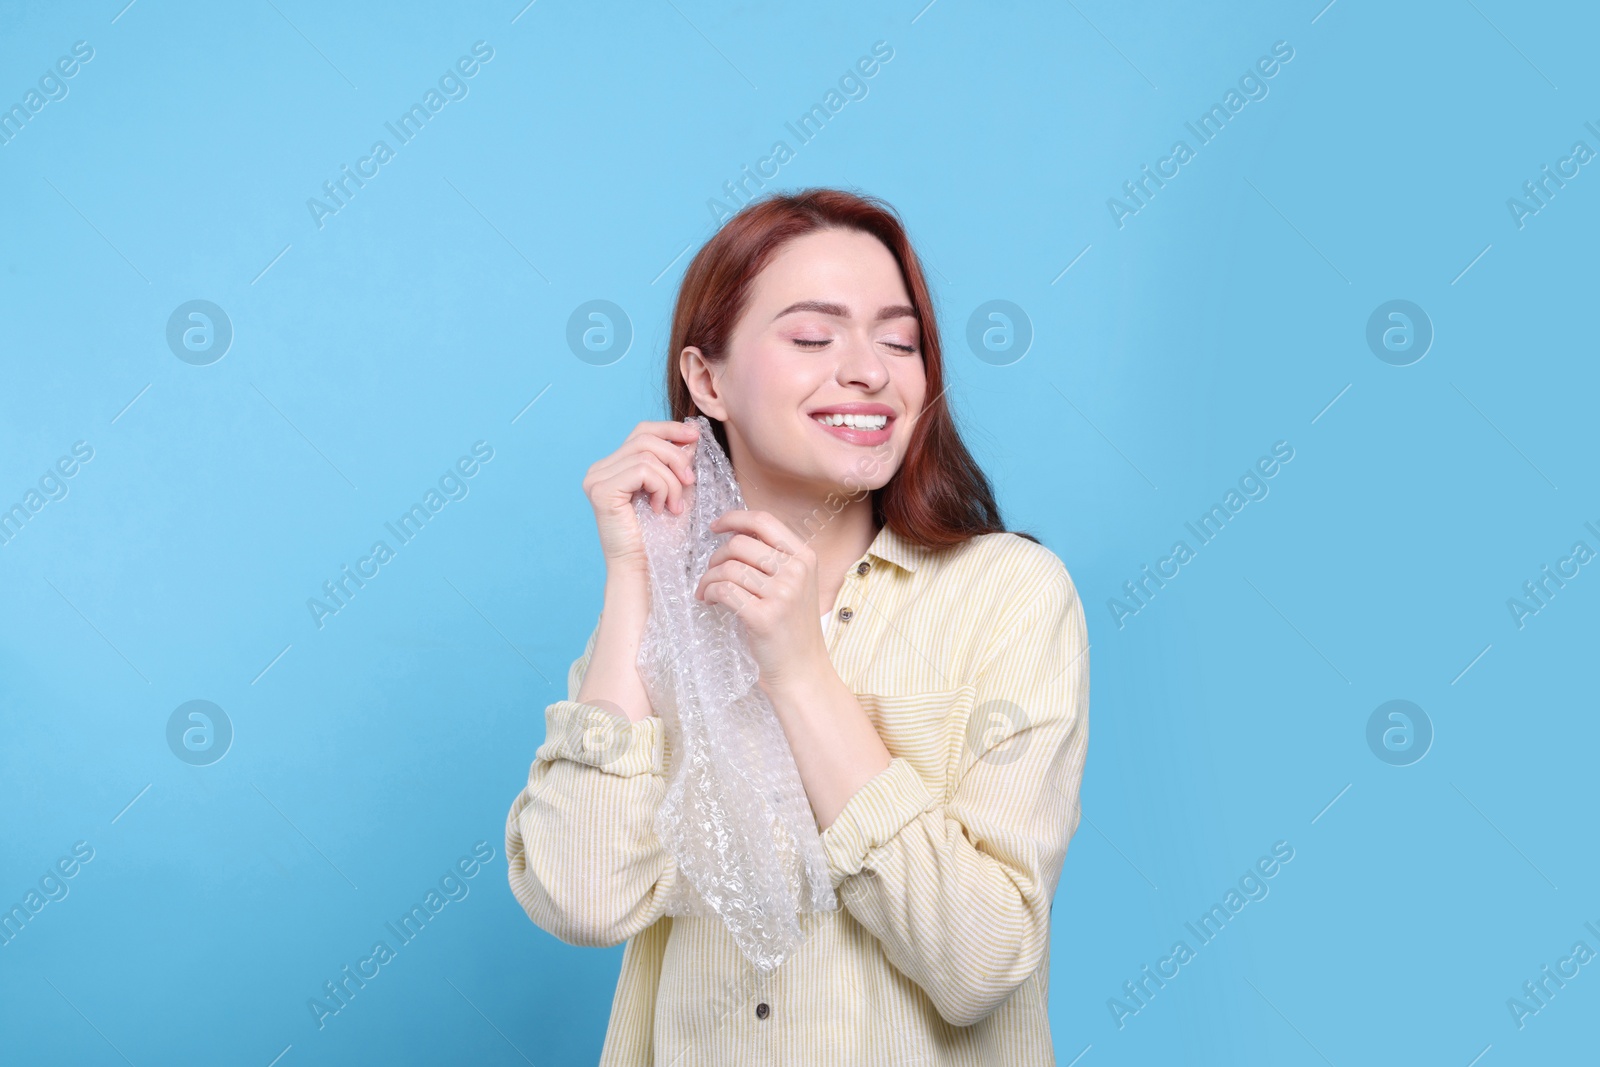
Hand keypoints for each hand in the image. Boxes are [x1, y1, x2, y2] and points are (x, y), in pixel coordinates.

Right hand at [582, 420, 698, 572]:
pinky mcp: (602, 491)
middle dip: (676, 458)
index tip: (695, 435)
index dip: (669, 429)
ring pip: (647, 455)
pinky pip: (642, 470)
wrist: (646, 570)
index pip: (641, 432)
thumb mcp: (675, 491)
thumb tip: (690, 435)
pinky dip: (661, 487)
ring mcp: (596, 479)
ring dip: (671, 481)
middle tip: (690, 482)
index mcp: (613, 467)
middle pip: (645, 439)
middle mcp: (599, 470)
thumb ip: (678, 464)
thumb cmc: (659, 538)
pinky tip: (661, 509)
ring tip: (675, 506)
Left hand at [694, 509, 828, 694]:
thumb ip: (773, 558)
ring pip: (728, 568)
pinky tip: (708, 601)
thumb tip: (734, 534)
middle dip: (715, 557)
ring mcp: (782, 594)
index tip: (715, 526)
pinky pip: (723, 590)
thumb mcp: (795, 584)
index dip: (734, 518)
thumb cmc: (791, 627)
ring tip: (706, 591)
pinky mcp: (763, 616)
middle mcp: (796, 571)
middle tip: (710, 574)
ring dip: (708, 578)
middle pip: (739, 544)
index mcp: (805, 557)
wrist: (802, 670)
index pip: (764, 521)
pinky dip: (708, 592)